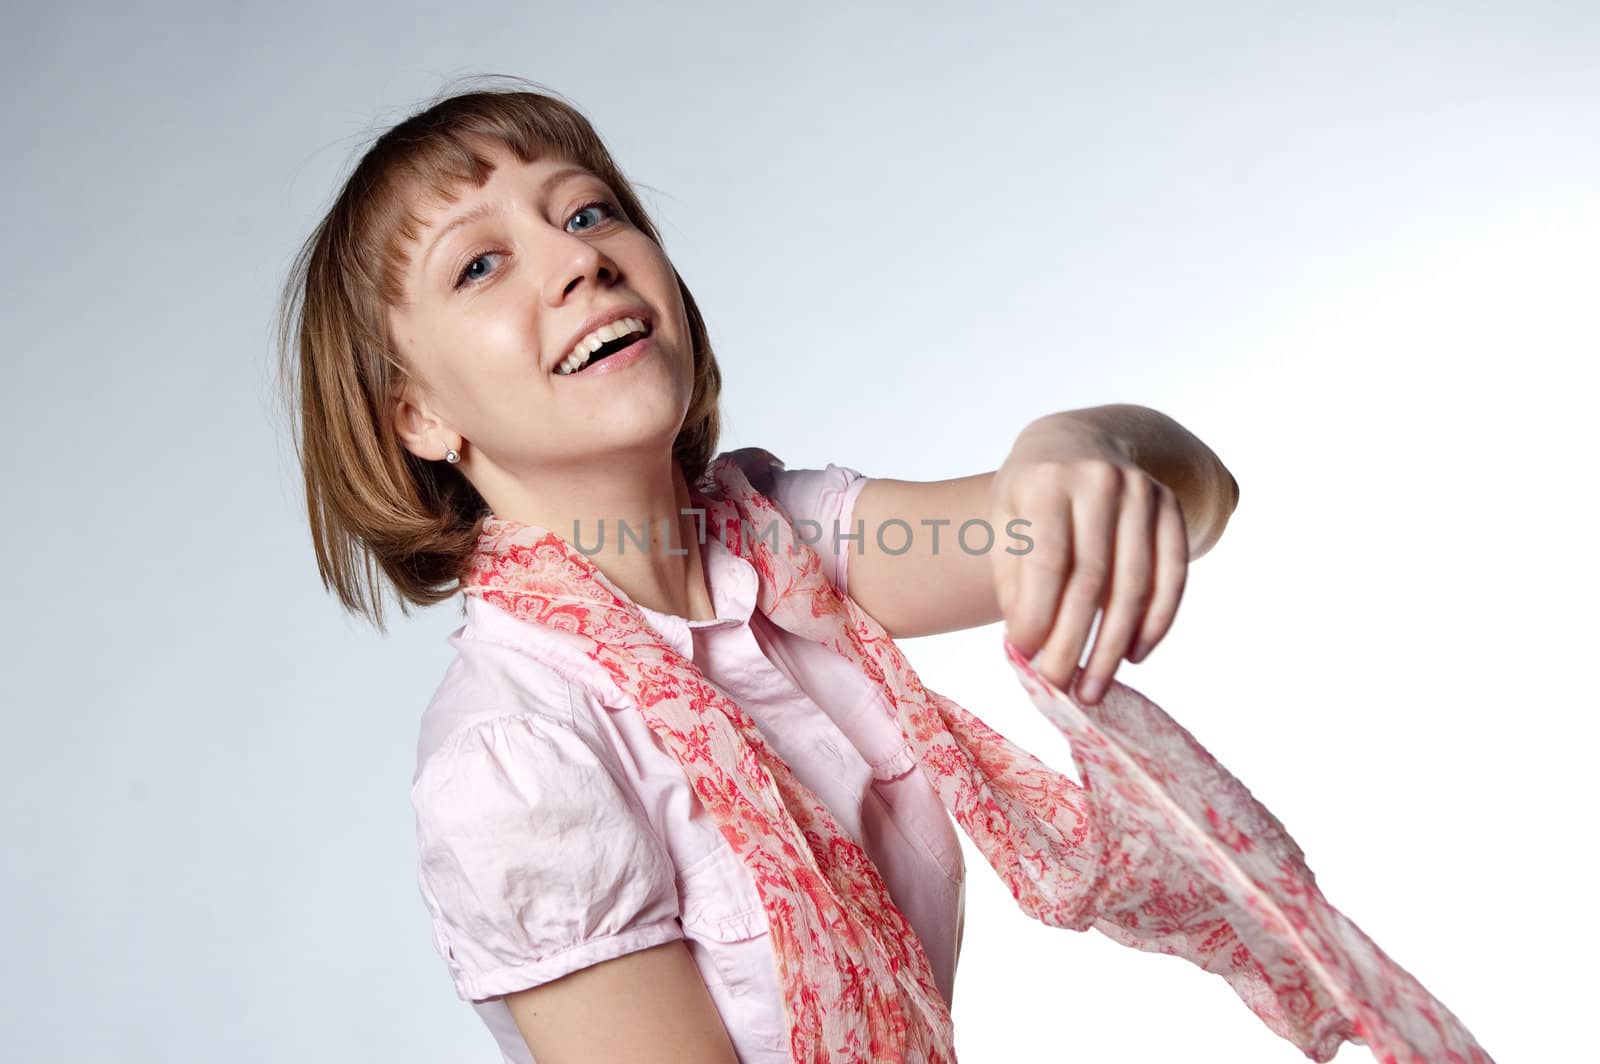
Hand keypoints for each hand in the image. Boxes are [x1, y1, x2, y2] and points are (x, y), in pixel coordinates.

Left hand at [990, 413, 1188, 702]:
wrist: (1076, 441)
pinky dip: (1157, 622)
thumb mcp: (1004, 522)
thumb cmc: (1031, 495)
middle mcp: (1099, 480)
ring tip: (1093, 689)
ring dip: (1113, 646)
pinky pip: (1173, 574)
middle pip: (1092, 579)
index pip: (1047, 560)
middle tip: (1058, 689)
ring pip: (1135, 584)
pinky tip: (1134, 655)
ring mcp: (1142, 491)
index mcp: (1045, 481)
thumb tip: (1028, 645)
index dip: (1039, 615)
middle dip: (1074, 642)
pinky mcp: (1172, 507)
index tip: (1025, 660)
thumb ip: (1013, 579)